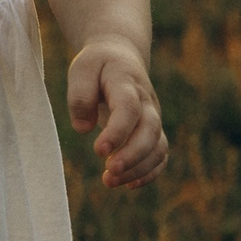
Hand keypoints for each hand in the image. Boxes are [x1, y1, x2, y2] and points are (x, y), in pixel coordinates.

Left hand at [68, 37, 166, 188]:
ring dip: (138, 168)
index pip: (129, 108)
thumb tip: (83, 128)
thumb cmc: (97, 65)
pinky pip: (160, 154)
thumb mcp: (81, 69)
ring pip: (157, 146)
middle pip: (149, 130)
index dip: (117, 132)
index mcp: (126, 81)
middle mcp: (146, 100)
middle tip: (108, 173)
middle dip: (132, 156)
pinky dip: (149, 172)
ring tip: (109, 181)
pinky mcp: (153, 130)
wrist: (120, 56)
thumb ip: (80, 96)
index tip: (98, 151)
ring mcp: (153, 116)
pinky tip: (129, 184)